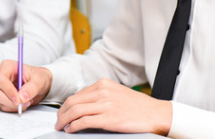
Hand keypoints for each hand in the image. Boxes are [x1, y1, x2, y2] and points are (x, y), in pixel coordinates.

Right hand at [0, 59, 52, 111]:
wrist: (39, 85)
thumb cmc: (38, 78)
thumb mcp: (39, 80)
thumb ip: (32, 88)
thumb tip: (22, 97)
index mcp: (7, 66)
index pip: (0, 79)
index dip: (8, 90)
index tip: (19, 99)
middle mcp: (0, 76)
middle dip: (11, 101)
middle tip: (24, 102)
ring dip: (13, 105)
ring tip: (26, 101)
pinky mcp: (0, 96)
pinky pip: (3, 106)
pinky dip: (13, 108)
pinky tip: (22, 103)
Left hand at [55, 78, 171, 134]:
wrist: (156, 113)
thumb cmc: (138, 106)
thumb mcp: (117, 93)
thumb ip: (101, 96)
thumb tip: (84, 106)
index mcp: (104, 84)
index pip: (78, 94)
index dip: (66, 105)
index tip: (62, 112)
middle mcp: (103, 92)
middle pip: (73, 101)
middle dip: (61, 113)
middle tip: (58, 121)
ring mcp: (105, 104)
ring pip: (75, 111)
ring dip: (64, 120)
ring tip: (61, 127)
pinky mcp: (108, 118)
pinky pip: (84, 122)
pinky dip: (73, 126)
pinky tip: (71, 130)